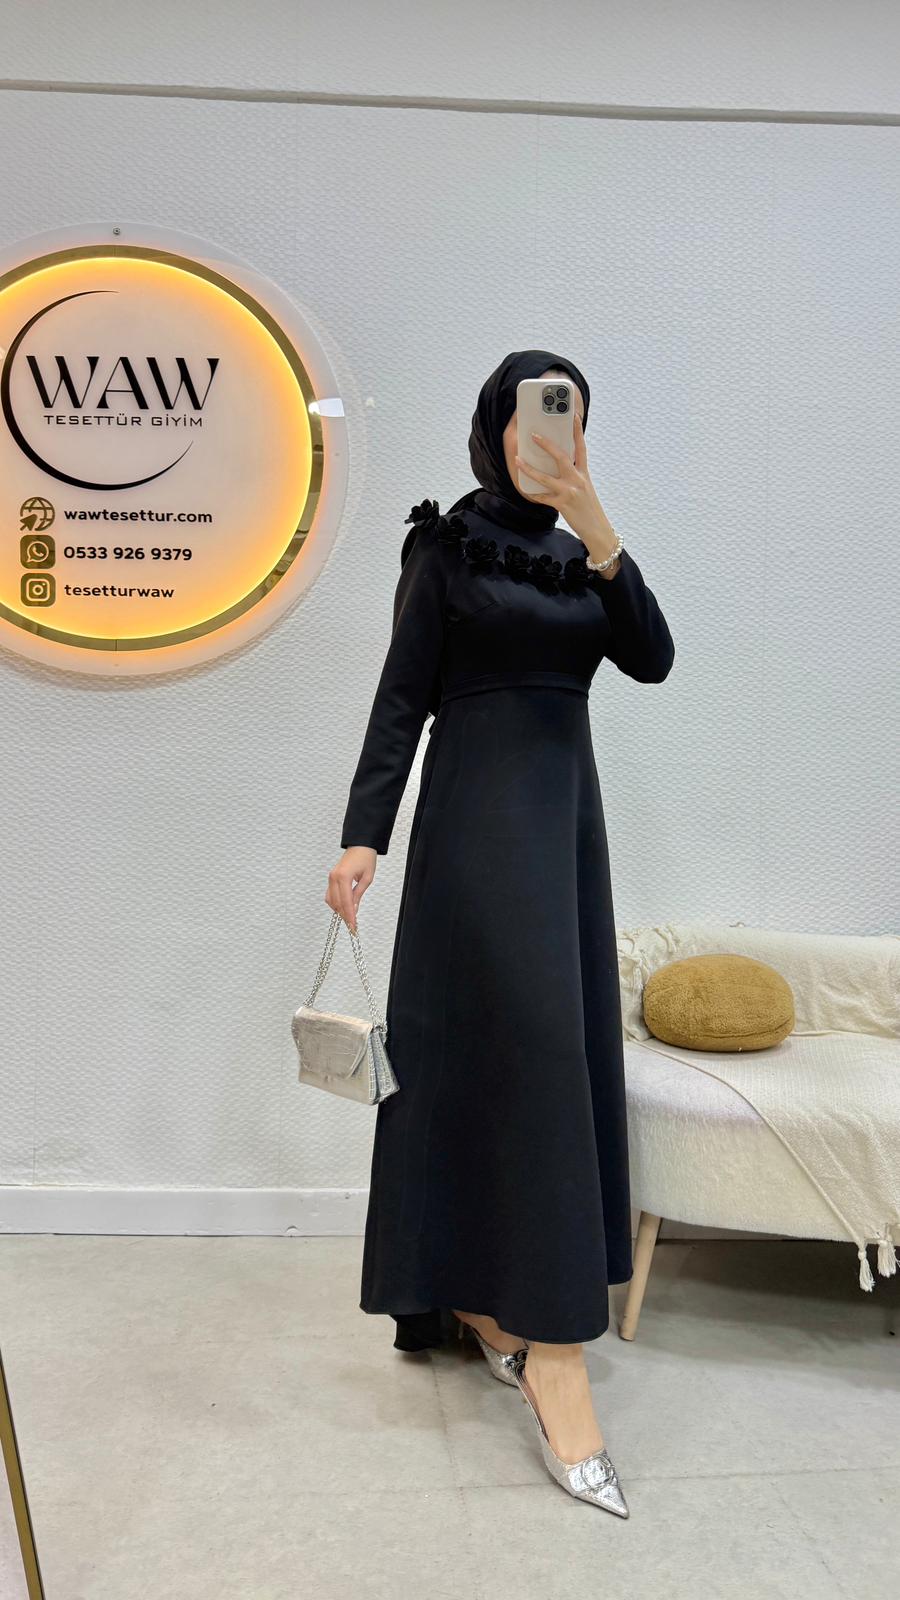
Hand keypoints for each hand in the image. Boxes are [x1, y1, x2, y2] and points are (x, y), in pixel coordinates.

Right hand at [326, 846, 376, 934]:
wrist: (360, 845)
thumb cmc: (366, 858)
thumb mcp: (367, 878)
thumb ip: (358, 894)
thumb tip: (354, 909)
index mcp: (343, 877)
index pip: (346, 902)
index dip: (349, 916)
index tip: (353, 926)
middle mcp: (334, 878)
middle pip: (337, 903)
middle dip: (344, 916)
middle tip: (352, 926)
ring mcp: (331, 877)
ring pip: (331, 900)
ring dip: (339, 910)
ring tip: (349, 918)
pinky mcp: (331, 878)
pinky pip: (330, 894)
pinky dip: (335, 903)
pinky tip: (343, 908)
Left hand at [514, 413, 617, 556]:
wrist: (597, 530)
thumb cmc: (589, 509)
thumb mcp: (585, 489)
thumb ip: (573, 476)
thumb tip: (556, 467)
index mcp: (584, 474)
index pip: (581, 447)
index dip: (577, 430)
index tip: (573, 415)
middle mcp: (578, 480)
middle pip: (561, 457)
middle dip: (546, 444)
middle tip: (533, 434)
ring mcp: (569, 492)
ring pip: (545, 477)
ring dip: (529, 468)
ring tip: (518, 459)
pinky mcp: (562, 505)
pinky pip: (542, 497)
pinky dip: (532, 494)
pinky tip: (524, 490)